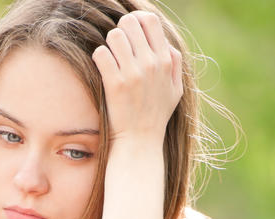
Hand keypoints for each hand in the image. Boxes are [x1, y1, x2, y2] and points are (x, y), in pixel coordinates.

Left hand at [92, 11, 182, 143]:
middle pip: (130, 23)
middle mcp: (150, 64)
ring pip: (114, 35)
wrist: (140, 142)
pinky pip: (101, 54)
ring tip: (111, 58)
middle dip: (121, 30)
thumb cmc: (156, 117)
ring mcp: (133, 73)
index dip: (137, 20)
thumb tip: (168, 46)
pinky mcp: (115, 84)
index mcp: (165, 61)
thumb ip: (175, 65)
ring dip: (109, 44)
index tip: (131, 31)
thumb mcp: (175, 91)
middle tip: (118, 46)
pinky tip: (103, 68)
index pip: (151, 21)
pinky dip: (99, 57)